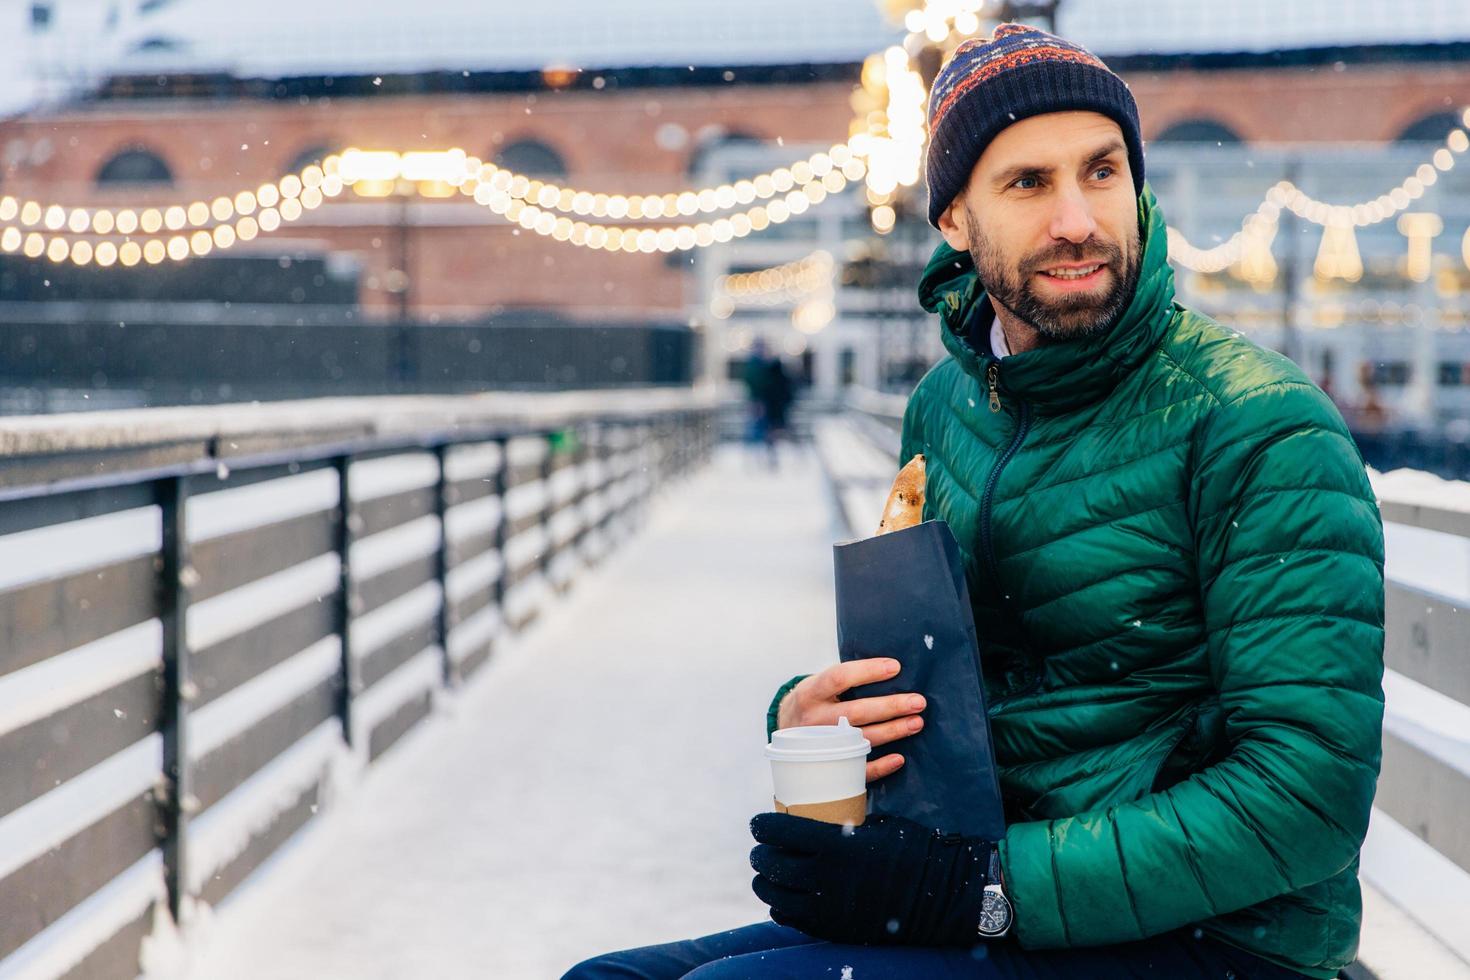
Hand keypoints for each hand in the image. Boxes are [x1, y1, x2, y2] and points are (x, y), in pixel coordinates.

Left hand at [749, 812, 992, 946]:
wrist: (941, 896)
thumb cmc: (911, 850)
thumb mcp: (876, 825)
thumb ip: (841, 825)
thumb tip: (812, 815)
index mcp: (836, 845)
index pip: (779, 832)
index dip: (762, 826)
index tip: (759, 823)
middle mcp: (825, 878)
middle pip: (771, 865)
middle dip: (761, 855)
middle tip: (762, 849)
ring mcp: (828, 909)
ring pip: (775, 896)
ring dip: (765, 883)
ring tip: (768, 875)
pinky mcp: (833, 930)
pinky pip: (791, 919)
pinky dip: (781, 907)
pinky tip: (785, 898)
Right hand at [776, 660, 923, 782]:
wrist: (786, 734)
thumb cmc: (814, 703)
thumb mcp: (817, 685)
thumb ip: (843, 680)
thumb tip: (891, 669)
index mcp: (810, 693)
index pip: (839, 677)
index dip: (868, 671)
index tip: (895, 667)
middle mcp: (815, 720)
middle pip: (856, 712)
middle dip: (891, 706)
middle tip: (918, 702)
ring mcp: (822, 745)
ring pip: (861, 739)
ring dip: (892, 731)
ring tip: (916, 723)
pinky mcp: (830, 765)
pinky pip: (857, 769)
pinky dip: (880, 766)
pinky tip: (899, 758)